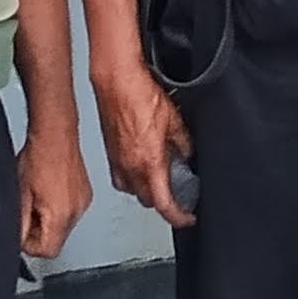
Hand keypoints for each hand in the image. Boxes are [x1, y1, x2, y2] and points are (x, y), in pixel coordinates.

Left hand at [18, 121, 91, 258]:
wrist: (55, 134)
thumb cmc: (37, 158)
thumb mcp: (19, 195)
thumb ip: (19, 223)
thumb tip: (17, 239)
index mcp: (60, 216)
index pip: (46, 252)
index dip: (29, 245)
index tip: (22, 231)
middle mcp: (76, 213)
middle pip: (56, 240)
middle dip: (39, 232)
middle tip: (27, 211)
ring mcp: (82, 203)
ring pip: (62, 227)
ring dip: (48, 220)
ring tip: (37, 198)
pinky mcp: (84, 194)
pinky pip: (69, 212)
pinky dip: (58, 208)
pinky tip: (48, 192)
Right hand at [95, 70, 195, 228]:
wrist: (115, 81)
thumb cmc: (139, 96)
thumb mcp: (174, 120)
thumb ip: (183, 142)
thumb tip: (187, 152)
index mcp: (149, 163)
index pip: (164, 204)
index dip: (179, 217)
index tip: (188, 218)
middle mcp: (130, 168)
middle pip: (148, 201)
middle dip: (163, 202)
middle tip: (179, 194)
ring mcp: (117, 162)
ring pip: (132, 190)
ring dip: (146, 190)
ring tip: (161, 178)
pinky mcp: (109, 153)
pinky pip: (121, 176)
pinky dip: (133, 177)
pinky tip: (142, 164)